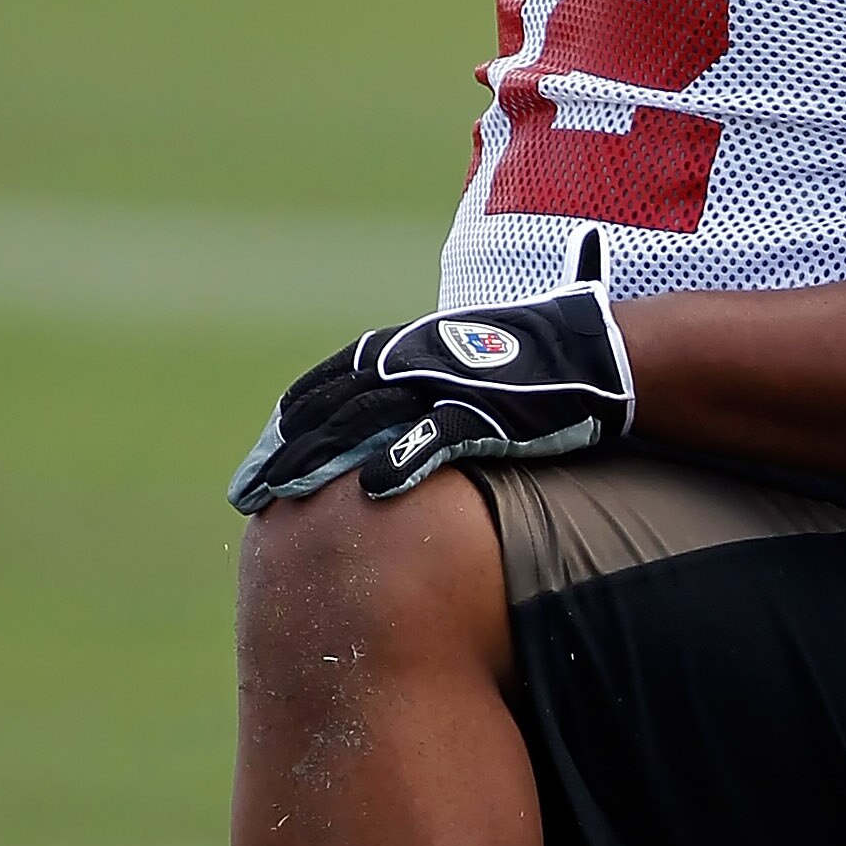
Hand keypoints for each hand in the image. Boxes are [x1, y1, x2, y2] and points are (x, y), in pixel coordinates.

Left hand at [229, 233, 633, 513]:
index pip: (323, 388)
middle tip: (249, 492)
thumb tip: (385, 430)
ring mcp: (444, 384)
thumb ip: (417, 387)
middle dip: (285, 451)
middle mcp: (411, 362)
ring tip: (284, 494)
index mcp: (401, 351)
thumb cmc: (530, 363)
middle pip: (329, 408)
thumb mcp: (458, 364)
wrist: (596, 353)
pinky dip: (397, 461)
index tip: (256, 467)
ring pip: (365, 421)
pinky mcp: (484, 410)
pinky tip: (366, 491)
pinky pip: (431, 438)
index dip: (286, 428)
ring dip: (319, 459)